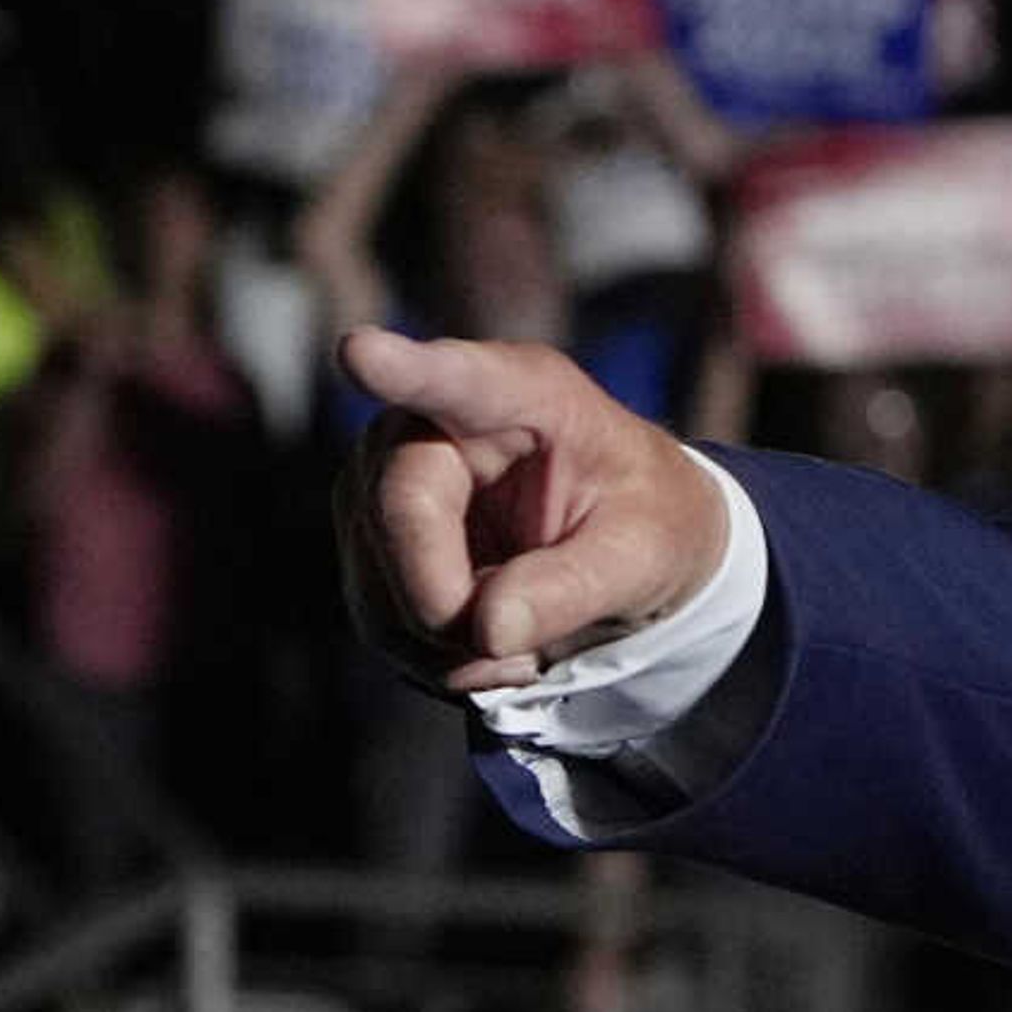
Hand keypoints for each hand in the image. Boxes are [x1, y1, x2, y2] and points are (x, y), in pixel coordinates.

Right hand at [335, 330, 729, 693]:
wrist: (629, 547)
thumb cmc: (648, 521)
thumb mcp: (646, 554)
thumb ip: (575, 586)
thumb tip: (488, 629)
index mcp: (524, 395)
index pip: (456, 380)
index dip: (403, 369)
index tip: (362, 352)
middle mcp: (435, 422)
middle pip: (397, 513)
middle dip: (450, 604)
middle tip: (525, 654)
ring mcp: (388, 479)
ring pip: (376, 582)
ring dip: (448, 646)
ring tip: (524, 650)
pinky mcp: (373, 539)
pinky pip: (379, 619)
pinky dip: (436, 659)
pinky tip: (492, 651)